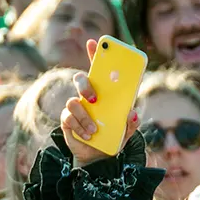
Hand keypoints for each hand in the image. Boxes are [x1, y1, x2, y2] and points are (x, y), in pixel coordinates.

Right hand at [61, 40, 138, 167]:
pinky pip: (68, 118)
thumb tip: (132, 113)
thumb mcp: (127, 131)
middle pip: (80, 79)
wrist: (98, 157)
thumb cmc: (113, 138)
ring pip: (73, 101)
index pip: (98, 69)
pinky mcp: (67, 121)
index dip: (95, 54)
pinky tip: (88, 135)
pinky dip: (79, 127)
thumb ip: (132, 123)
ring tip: (95, 130)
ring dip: (85, 116)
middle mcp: (87, 96)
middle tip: (94, 97)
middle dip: (86, 85)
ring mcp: (76, 108)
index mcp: (104, 92)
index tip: (94, 42)